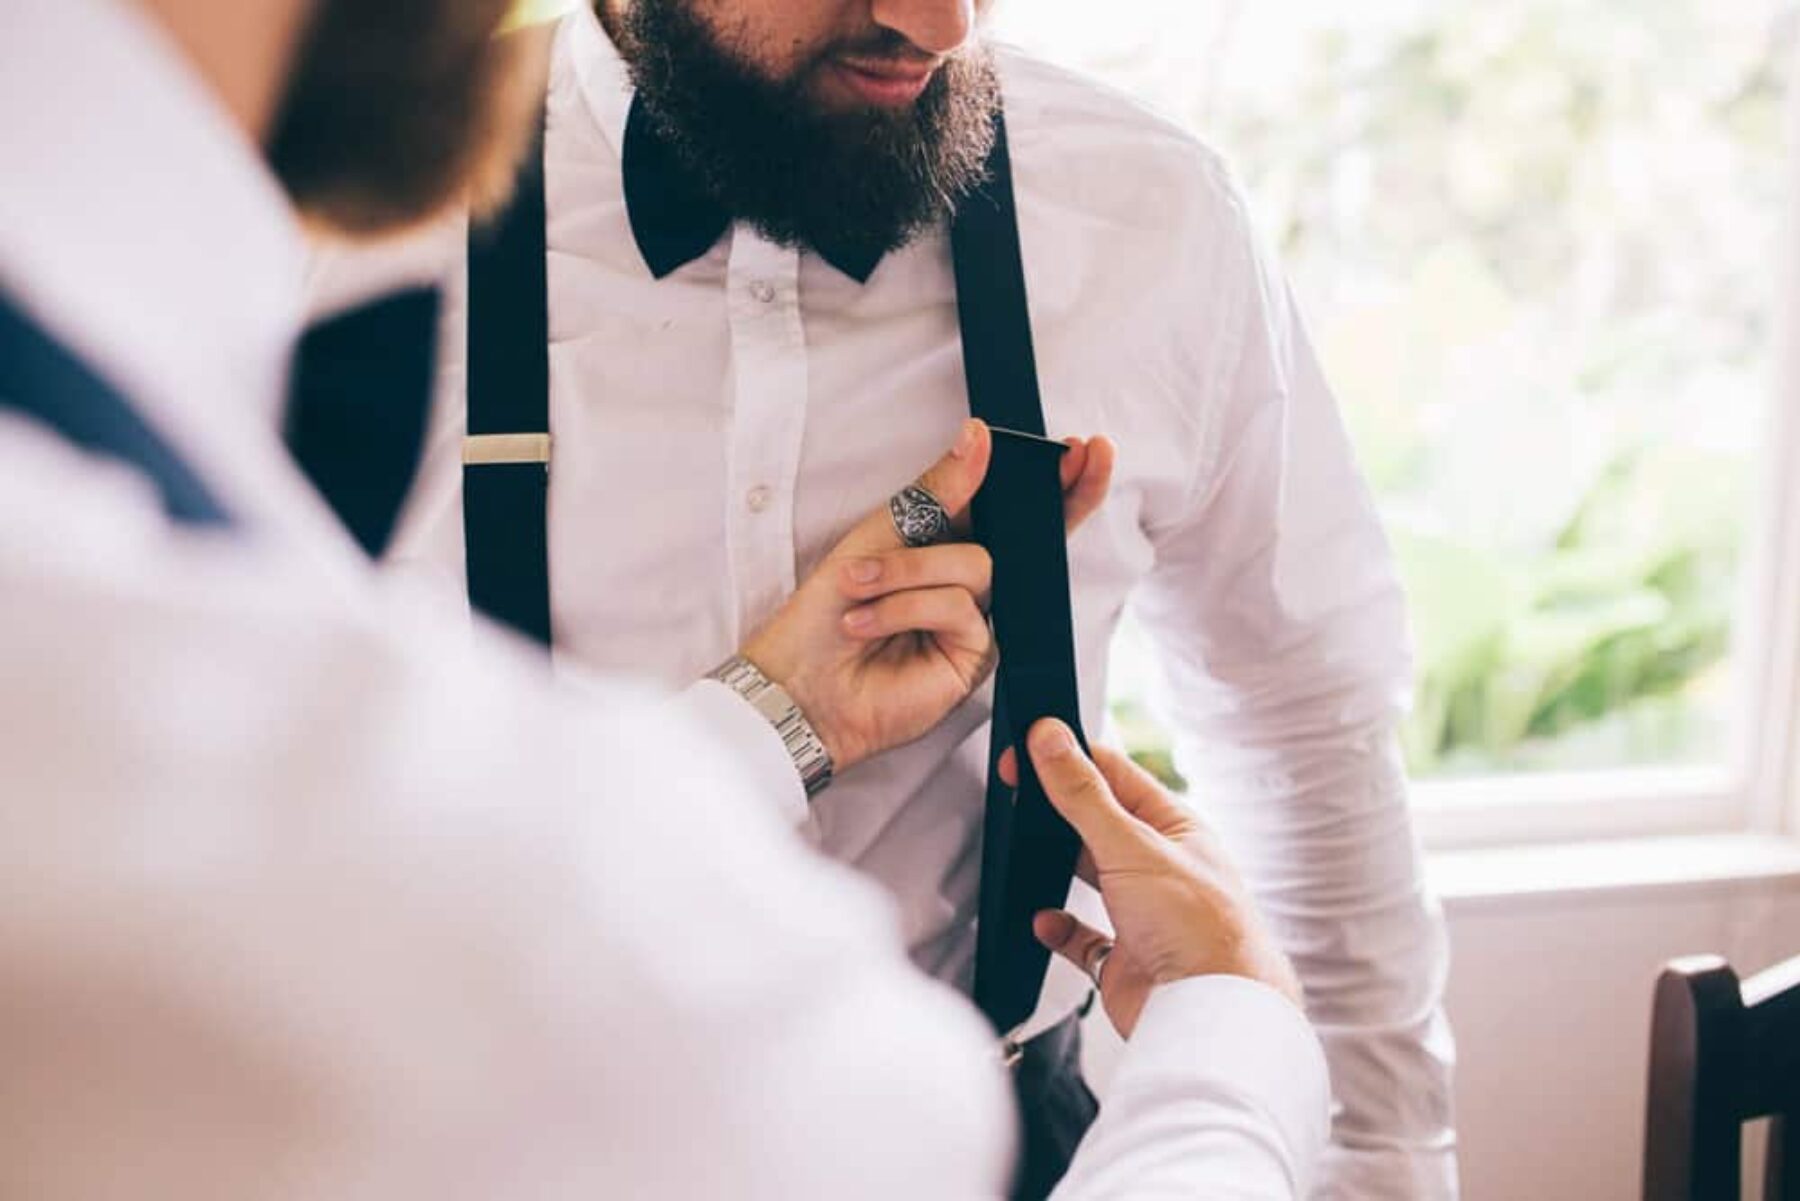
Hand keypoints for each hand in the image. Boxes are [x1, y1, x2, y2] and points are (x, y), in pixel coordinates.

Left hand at [742, 420, 1113, 773]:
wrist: (799, 684)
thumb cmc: (826, 610)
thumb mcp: (877, 532)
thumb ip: (937, 490)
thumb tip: (979, 436)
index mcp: (948, 543)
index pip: (1011, 507)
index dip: (1052, 480)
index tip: (1083, 446)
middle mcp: (972, 583)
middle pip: (1033, 536)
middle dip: (1061, 496)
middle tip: (1090, 455)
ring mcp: (979, 619)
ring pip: (979, 566)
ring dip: (908, 569)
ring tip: (858, 586)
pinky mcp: (975, 656)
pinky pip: (960, 608)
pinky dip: (907, 605)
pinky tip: (867, 621)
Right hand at [999, 720, 1302, 1037]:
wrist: (1208, 1015)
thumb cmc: (1202, 929)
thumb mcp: (1132, 846)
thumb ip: (1084, 794)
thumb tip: (1052, 739)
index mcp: (1175, 829)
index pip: (1118, 776)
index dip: (1072, 757)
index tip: (1031, 744)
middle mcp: (1161, 869)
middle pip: (1099, 825)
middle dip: (1061, 814)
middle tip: (1020, 797)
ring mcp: (1143, 915)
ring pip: (1090, 880)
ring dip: (1058, 871)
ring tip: (1030, 855)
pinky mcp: (1124, 959)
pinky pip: (1082, 937)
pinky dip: (1059, 928)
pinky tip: (1046, 921)